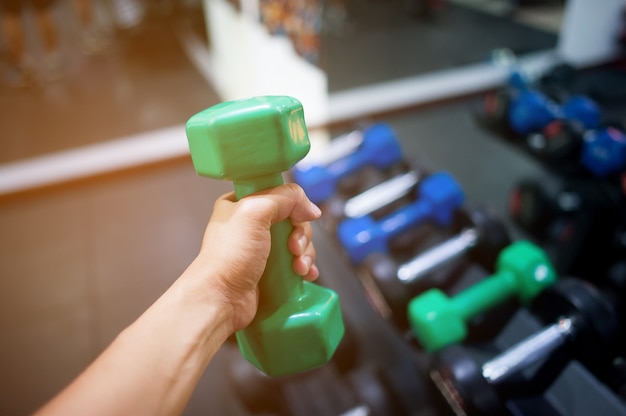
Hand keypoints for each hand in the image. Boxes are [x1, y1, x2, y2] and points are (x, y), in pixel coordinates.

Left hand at [186, 183, 321, 333]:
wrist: (221, 300)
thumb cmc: (229, 256)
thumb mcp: (255, 212)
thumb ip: (284, 198)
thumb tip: (311, 208)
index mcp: (241, 204)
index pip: (278, 195)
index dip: (294, 206)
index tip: (298, 219)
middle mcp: (251, 225)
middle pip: (292, 220)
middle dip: (301, 235)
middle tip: (294, 248)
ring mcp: (261, 250)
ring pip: (297, 242)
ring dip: (305, 253)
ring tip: (299, 267)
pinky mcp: (269, 271)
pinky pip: (295, 263)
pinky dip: (304, 267)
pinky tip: (305, 274)